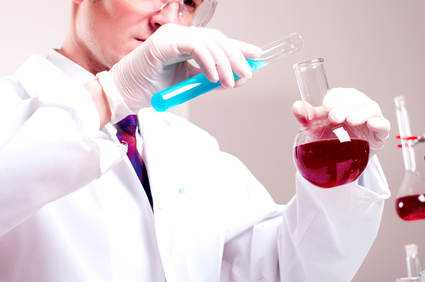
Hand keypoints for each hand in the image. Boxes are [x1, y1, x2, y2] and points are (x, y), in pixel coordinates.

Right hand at [97, 23, 261, 122]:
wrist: (125, 95)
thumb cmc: (151, 88)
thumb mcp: (187, 82)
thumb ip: (209, 78)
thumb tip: (236, 78)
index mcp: (185, 42)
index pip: (217, 41)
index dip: (238, 48)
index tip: (256, 57)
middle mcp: (179, 34)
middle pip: (217, 39)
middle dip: (236, 57)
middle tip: (247, 75)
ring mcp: (171, 35)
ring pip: (209, 43)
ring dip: (224, 64)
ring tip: (230, 83)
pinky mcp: (164, 42)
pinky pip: (195, 47)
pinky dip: (208, 62)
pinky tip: (214, 78)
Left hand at [292, 88, 390, 149]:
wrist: (338, 157)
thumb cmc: (328, 136)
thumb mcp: (314, 127)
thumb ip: (305, 117)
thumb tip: (296, 106)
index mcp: (340, 101)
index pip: (339, 95)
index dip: (333, 100)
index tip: (327, 109)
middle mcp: (356, 106)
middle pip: (355, 99)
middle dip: (345, 107)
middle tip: (335, 117)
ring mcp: (369, 118)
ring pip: (369, 108)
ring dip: (361, 112)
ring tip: (352, 120)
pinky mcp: (379, 133)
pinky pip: (383, 124)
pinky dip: (379, 123)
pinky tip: (373, 124)